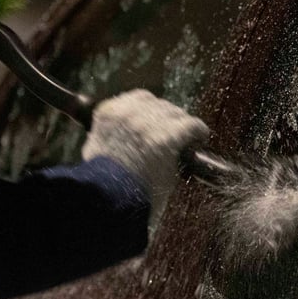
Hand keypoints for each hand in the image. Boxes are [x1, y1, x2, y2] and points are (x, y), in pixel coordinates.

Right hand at [82, 89, 209, 225]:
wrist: (111, 199)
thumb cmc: (104, 182)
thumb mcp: (97, 149)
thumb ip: (108, 135)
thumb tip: (119, 135)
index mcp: (109, 112)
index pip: (138, 98)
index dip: (153, 111)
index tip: (159, 121)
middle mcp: (129, 112)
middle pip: (160, 105)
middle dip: (168, 119)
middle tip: (174, 134)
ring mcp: (149, 124)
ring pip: (177, 114)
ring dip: (182, 125)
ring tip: (187, 138)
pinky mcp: (167, 137)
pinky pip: (191, 125)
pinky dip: (198, 131)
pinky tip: (201, 138)